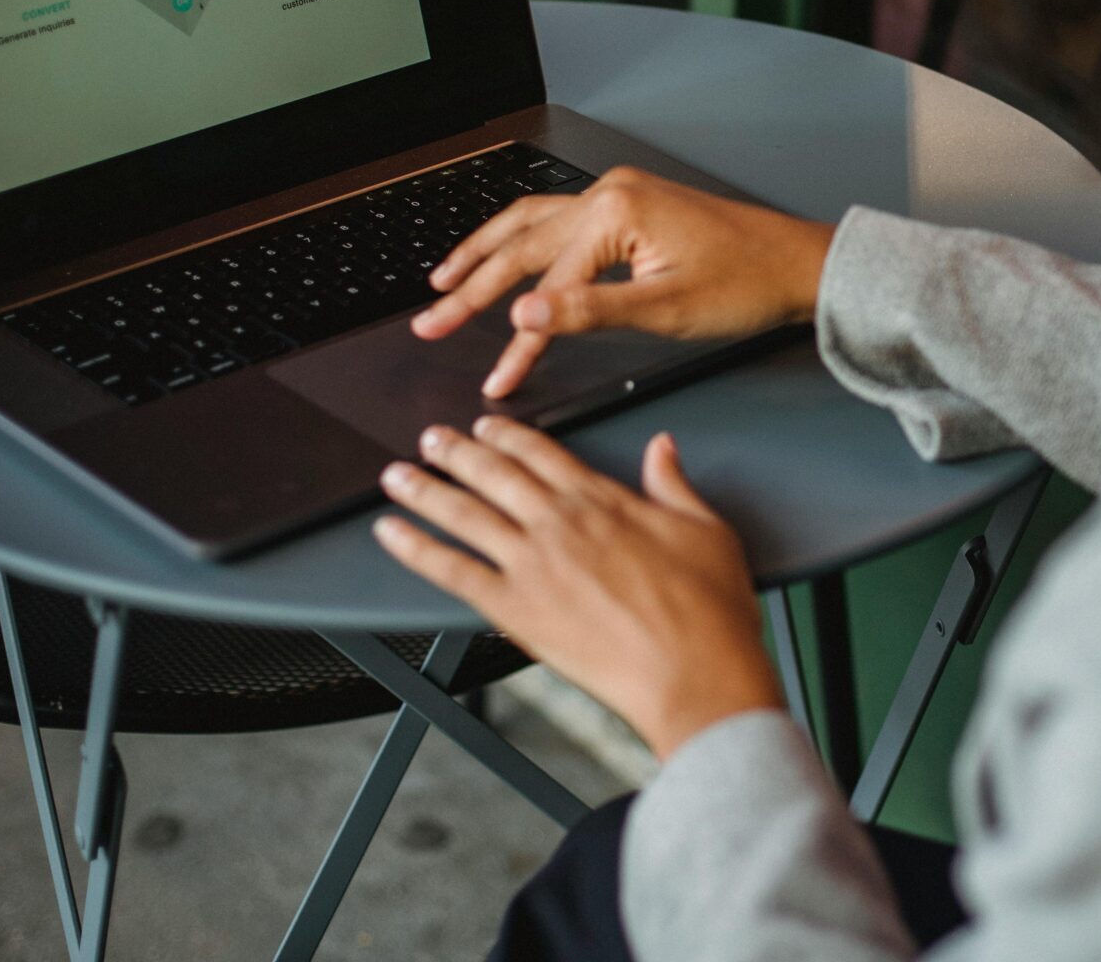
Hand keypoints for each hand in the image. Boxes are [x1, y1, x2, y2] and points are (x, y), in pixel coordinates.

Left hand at [374, 416, 783, 759]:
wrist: (693, 673)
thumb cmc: (708, 611)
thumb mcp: (706, 530)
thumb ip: (674, 485)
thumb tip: (661, 448)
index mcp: (603, 500)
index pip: (543, 454)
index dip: (509, 436)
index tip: (487, 427)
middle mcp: (559, 524)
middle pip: (494, 474)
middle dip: (456, 452)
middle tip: (430, 439)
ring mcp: (531, 564)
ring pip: (464, 513)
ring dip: (425, 489)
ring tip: (397, 476)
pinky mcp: (514, 609)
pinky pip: (451, 570)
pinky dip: (416, 549)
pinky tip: (392, 534)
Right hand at [410, 167, 837, 397]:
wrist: (798, 264)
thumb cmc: (747, 284)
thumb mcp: (665, 310)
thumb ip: (589, 313)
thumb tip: (526, 315)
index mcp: (614, 211)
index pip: (547, 286)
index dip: (518, 341)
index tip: (496, 379)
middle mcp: (609, 192)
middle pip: (522, 244)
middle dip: (471, 286)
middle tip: (430, 320)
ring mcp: (618, 194)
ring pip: (532, 222)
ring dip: (485, 250)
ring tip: (444, 279)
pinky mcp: (629, 205)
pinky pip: (558, 221)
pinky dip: (522, 241)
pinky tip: (506, 254)